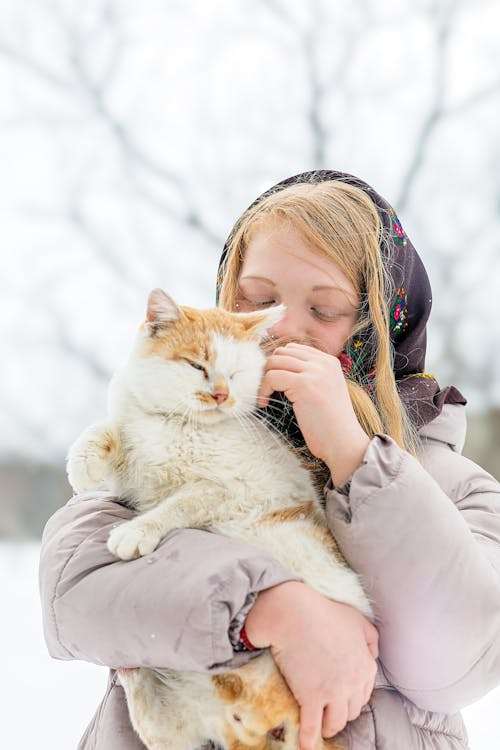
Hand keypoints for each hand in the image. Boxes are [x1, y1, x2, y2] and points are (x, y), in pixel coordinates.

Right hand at [244, 581, 377, 749]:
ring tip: (321, 725)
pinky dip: (309, 739)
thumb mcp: (356, 619)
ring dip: (329, 726)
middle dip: (342, 711)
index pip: (364, 694)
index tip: (343, 698)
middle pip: (352, 710)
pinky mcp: (311, 697)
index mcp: (366, 666)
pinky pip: (312, 727)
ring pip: (336, 722)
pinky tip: (306, 745)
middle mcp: (353, 683)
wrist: (293, 613)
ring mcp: (333, 692)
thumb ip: (370, 638)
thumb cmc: (323, 612)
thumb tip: (373, 655)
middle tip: (330, 709)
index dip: (352, 697)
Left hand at [258, 343, 369, 485]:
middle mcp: (323, 363)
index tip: (275, 382)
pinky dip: (263, 390)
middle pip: (282, 352)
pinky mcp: (303, 385)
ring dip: (264, 379)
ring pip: (274, 361)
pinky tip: (264, 403)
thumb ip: (311, 376)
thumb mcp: (325, 390)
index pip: (294, 348)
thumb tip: (281, 370)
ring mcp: (314, 372)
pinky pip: (272, 377)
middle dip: (270, 369)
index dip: (279, 364)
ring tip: (265, 396)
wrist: (343, 442)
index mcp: (330, 362)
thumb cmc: (331, 425)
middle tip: (267, 389)